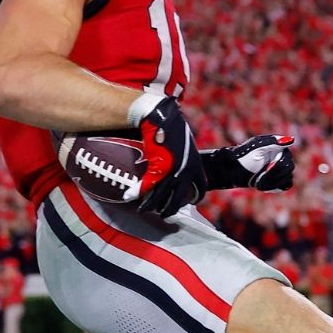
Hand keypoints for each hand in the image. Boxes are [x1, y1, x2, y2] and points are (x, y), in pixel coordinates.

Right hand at [134, 96, 205, 216]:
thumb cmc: (173, 127)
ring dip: (151, 205)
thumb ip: (186, 157)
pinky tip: (130, 196)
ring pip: (161, 196)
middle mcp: (187, 171)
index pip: (201, 187)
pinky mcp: (158, 168)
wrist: (164, 119)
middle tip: (164, 214)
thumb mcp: (187, 144)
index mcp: (196, 164)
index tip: (188, 202)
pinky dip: (138, 192)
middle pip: (179, 198)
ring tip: (144, 210)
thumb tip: (180, 162)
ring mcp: (173, 172)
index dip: (195, 197)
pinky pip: (147, 185)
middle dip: (170, 208)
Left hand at [201, 134, 296, 192]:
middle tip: (258, 178)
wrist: (236, 169)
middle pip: (288, 170)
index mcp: (281, 146)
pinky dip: (276, 186)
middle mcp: (285, 156)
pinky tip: (264, 184)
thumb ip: (273, 142)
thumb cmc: (245, 156)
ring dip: (272, 182)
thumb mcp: (256, 147)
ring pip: (288, 178)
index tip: (262, 170)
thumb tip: (291, 140)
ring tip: (258, 180)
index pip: (286, 162)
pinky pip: (287, 185)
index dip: (273, 169)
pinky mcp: (281, 178)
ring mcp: (284, 168)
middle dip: (271, 175)